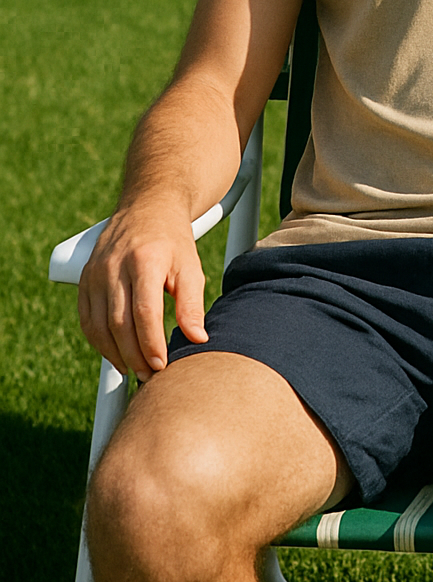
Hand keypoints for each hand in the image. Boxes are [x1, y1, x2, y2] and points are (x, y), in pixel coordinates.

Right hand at [77, 200, 207, 381]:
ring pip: (99, 325)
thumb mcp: (190, 267)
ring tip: (136, 370)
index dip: (151, 343)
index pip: (144, 312)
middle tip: (152, 375)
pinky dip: (99, 342)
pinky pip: (86, 319)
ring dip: (116, 354)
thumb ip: (192, 304)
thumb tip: (197, 339)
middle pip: (119, 323)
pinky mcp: (84, 278)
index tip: (162, 365)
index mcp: (145, 260)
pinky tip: (116, 355)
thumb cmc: (173, 241)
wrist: (146, 207)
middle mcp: (114, 265)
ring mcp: (95, 272)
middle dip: (135, 356)